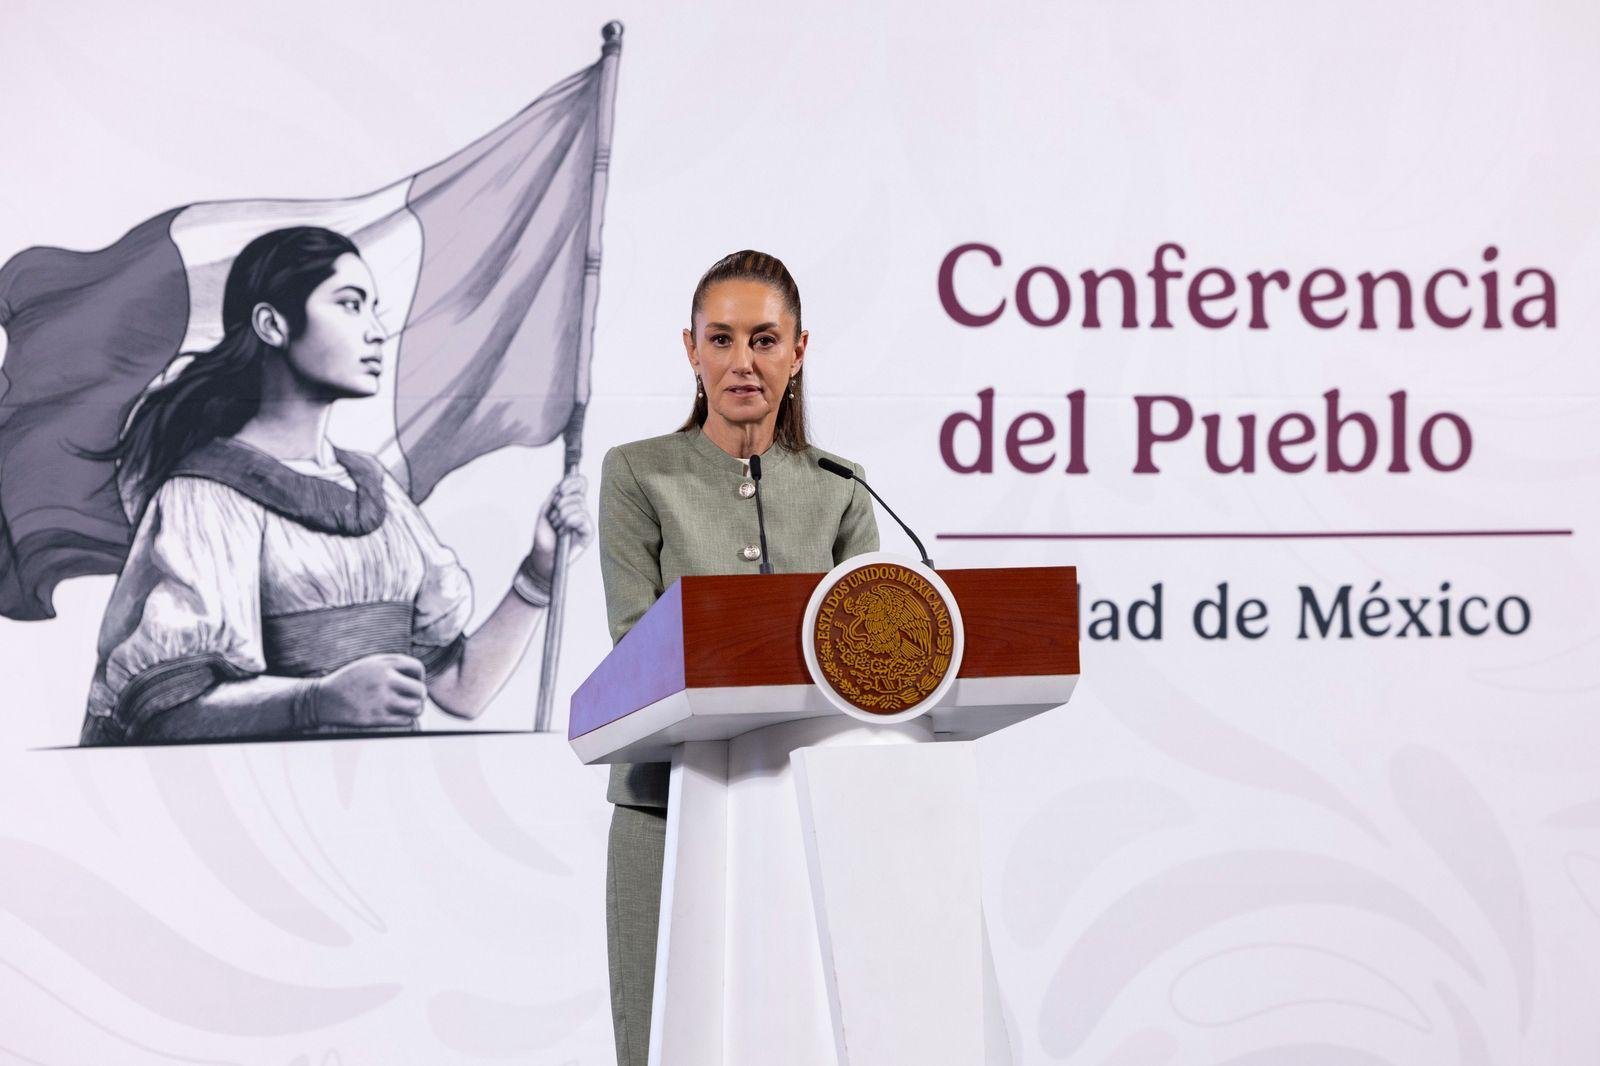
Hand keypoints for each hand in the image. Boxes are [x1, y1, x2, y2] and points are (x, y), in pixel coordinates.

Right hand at [312, 654, 426, 727]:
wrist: (322, 699)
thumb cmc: (350, 681)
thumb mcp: (370, 664)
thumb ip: (393, 665)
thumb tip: (419, 677)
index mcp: (384, 664)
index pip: (417, 668)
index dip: (418, 677)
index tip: (410, 683)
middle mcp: (385, 680)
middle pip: (421, 691)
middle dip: (418, 696)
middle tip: (410, 699)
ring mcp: (381, 700)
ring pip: (416, 708)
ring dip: (414, 710)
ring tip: (405, 709)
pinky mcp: (376, 718)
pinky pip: (405, 721)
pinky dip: (404, 720)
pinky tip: (394, 716)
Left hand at [526, 472, 593, 586]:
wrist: (543, 556)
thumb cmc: (544, 535)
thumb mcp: (546, 510)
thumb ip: (556, 494)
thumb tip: (567, 480)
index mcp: (571, 501)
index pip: (580, 483)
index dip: (571, 482)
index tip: (560, 489)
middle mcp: (581, 509)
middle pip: (577, 494)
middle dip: (560, 505)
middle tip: (554, 519)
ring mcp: (585, 520)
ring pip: (578, 505)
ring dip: (562, 516)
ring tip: (558, 528)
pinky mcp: (588, 532)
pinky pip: (581, 517)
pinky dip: (570, 522)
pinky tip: (565, 532)